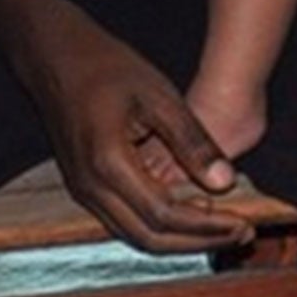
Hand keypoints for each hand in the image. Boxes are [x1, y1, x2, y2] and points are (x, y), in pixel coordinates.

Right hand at [19, 8, 253, 252]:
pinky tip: (185, 212)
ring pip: (134, 236)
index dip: (207, 226)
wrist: (53, 55)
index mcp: (109, 163)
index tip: (243, 223)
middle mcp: (90, 187)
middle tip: (239, 233)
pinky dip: (157, 225)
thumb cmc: (105, 66)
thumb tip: (226, 181)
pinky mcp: (82, 186)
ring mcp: (82, 190)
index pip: (166, 216)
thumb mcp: (158, 95)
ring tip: (218, 227)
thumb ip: (192, 141)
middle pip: (150, 238)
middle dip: (198, 242)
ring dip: (178, 239)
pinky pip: (122, 221)